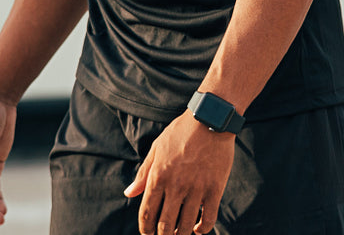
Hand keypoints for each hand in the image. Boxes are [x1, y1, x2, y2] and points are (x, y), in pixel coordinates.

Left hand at [125, 112, 235, 234]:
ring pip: (187, 225)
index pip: (147, 213)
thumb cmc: (180, 132)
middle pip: (165, 224)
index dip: (146, 229)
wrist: (209, 119)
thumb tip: (128, 193)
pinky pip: (209, 218)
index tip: (147, 234)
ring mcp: (196, 189)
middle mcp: (176, 186)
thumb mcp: (157, 148)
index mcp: (158, 176)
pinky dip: (203, 228)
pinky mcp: (215, 189)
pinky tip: (199, 228)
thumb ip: (143, 173)